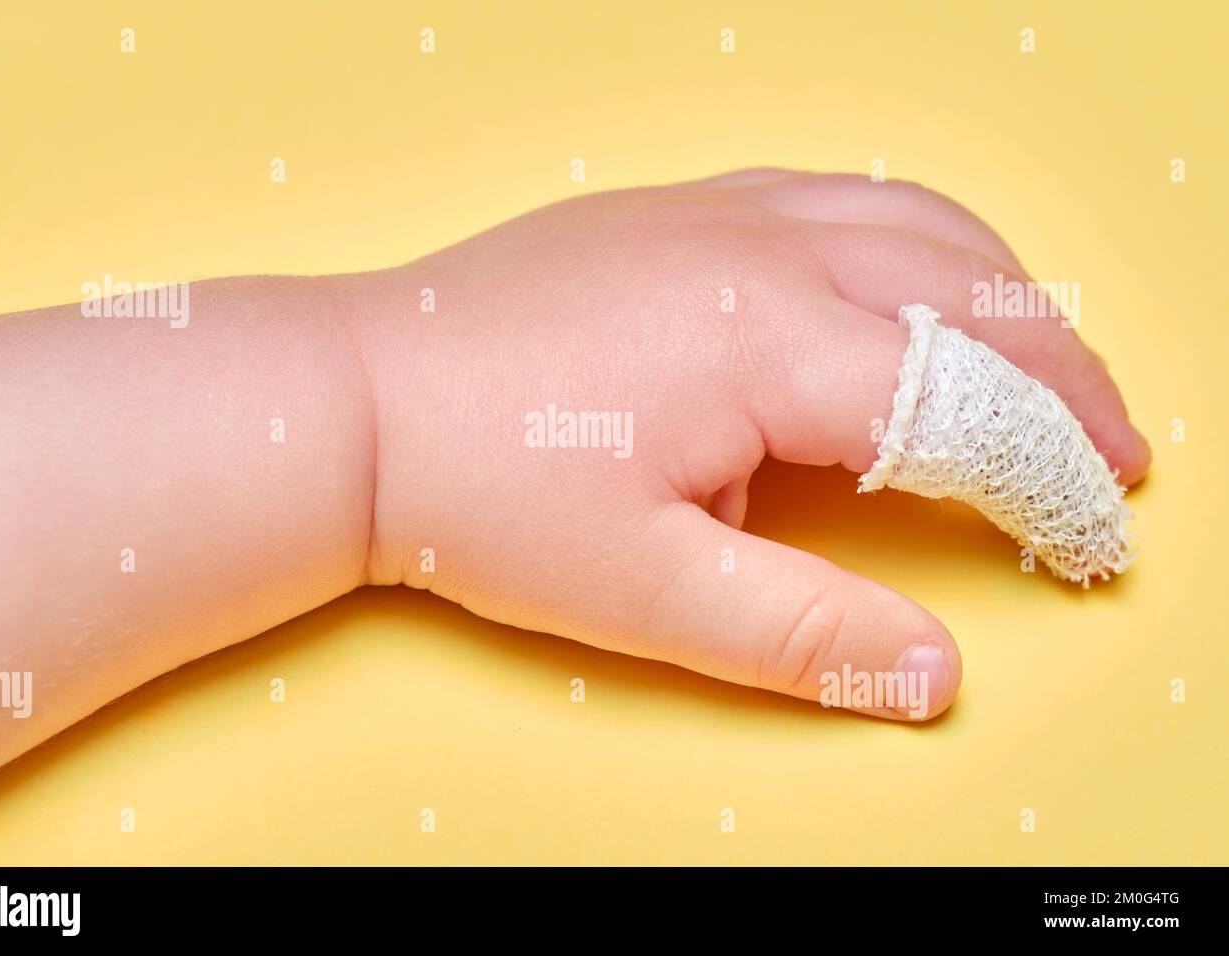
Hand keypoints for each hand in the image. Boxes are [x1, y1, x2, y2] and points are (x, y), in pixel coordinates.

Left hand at [354, 169, 1150, 719]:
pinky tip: (919, 285)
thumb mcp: (644, 590)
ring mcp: (718, 213)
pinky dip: (920, 240)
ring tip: (1051, 368)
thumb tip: (933, 676)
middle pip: (973, 299)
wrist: (358, 401)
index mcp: (769, 341)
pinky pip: (840, 194)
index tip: (1092, 539)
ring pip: (920, 223)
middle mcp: (762, 250)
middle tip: (1114, 456)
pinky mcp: (680, 210)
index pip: (965, 409)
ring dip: (1008, 297)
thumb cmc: (482, 495)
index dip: (1048, 481)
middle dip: (1066, 381)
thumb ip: (801, 632)